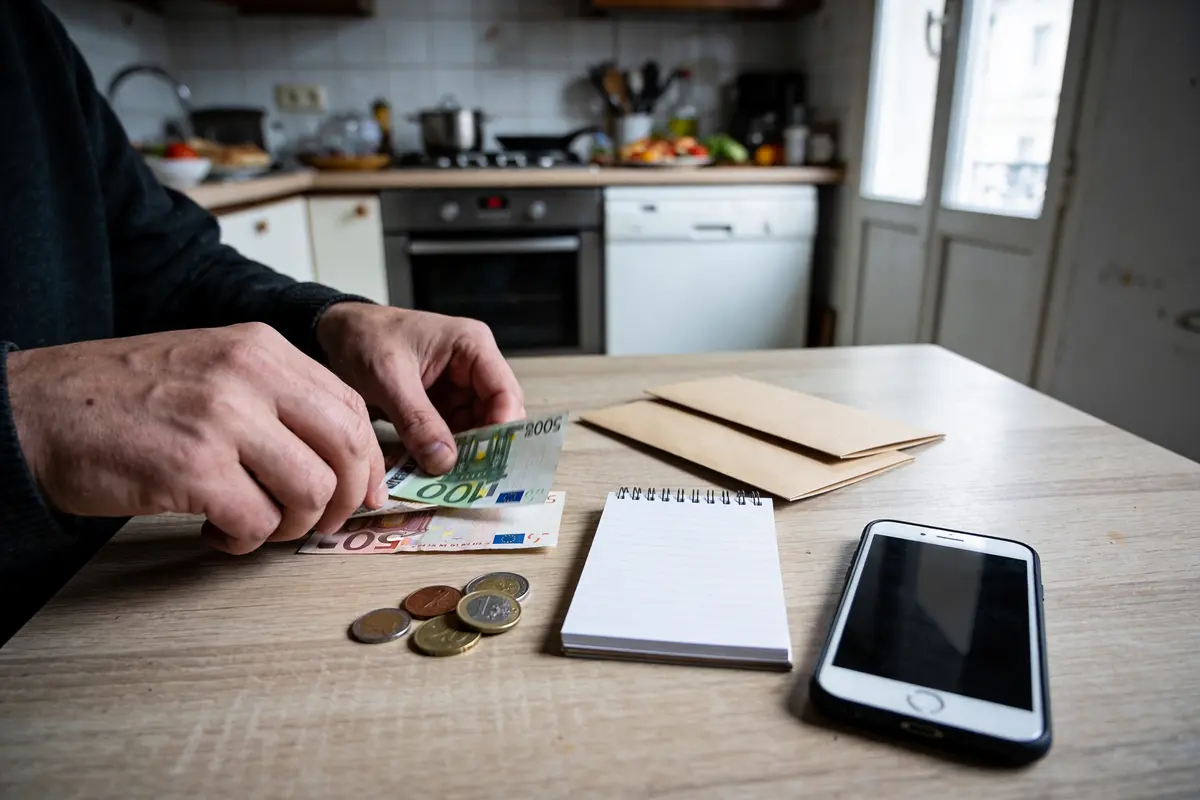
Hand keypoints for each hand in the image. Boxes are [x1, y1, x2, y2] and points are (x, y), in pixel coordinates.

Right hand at [6, 323, 384, 553]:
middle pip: (348, 448)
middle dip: (345, 500)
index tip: (364, 493)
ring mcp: (221, 419)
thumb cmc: (122, 396)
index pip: (351, 406)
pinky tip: (217, 532)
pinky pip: (257, 524)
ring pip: (312, 492)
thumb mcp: (211, 367)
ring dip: (292, 526)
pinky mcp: (191, 469)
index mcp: (261, 348)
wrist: (35, 408)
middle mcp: (249, 376)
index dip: (368, 461)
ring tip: (255, 526)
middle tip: (318, 523)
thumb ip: (275, 398)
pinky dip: (245, 542)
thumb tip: (340, 457)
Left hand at [316, 304, 524, 473]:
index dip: (503, 429)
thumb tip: (445, 463)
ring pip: (477, 431)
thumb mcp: (389, 378)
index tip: (487, 462)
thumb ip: (417, 420)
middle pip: (497, 415)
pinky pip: (454, 436)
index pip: (505, 392)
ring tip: (452, 484)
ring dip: (465, 456)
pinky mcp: (444, 407)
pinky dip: (445, 455)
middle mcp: (475, 368)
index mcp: (473, 346)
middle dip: (485, 448)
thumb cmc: (365, 339)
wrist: (338, 333)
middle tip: (471, 482)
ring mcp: (460, 389)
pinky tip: (435, 475)